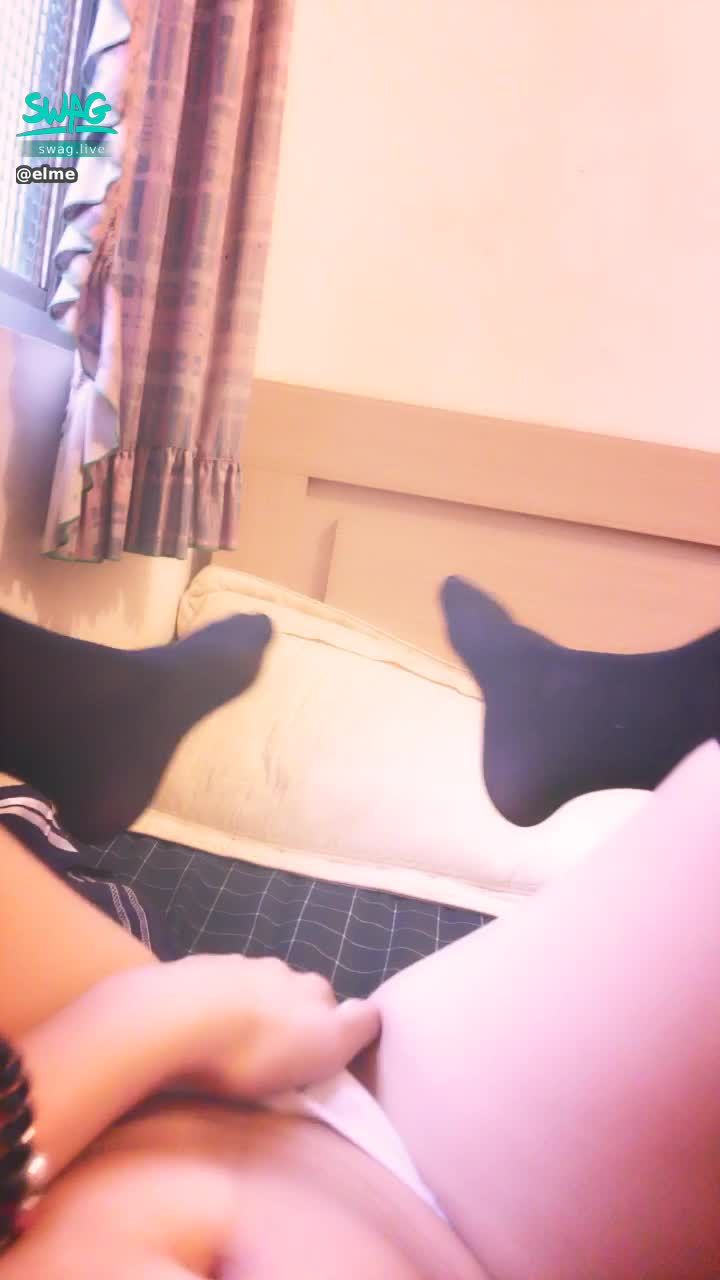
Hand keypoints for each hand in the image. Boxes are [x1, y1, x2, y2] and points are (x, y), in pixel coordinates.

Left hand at [168, 954, 380, 1098]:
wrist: (174, 1020)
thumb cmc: (256, 1047)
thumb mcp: (326, 1044)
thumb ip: (357, 1025)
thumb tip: (369, 1011)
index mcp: (311, 988)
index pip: (335, 1004)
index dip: (329, 1030)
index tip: (311, 1059)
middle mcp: (278, 969)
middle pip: (292, 994)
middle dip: (286, 1018)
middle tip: (269, 1057)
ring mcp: (234, 966)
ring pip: (252, 988)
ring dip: (248, 1010)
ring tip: (230, 1045)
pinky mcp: (193, 972)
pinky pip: (212, 989)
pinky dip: (212, 1006)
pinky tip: (197, 1031)